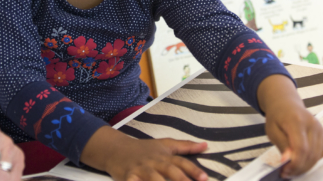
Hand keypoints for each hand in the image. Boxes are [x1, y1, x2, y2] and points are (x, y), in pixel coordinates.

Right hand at [81, 126, 208, 180]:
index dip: (193, 170)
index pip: (181, 162)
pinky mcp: (128, 177)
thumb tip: (206, 145)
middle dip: (180, 179)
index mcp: (164, 156)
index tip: (204, 178)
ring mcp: (140, 170)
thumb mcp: (164, 145)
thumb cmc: (144, 149)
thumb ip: (185, 146)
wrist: (116, 149)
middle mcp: (154, 162)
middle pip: (169, 170)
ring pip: (152, 178)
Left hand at [257, 75, 322, 177]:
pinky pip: (318, 153)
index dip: (295, 163)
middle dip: (298, 167)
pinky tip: (299, 163)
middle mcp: (312, 124)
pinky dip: (309, 161)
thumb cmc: (277, 115)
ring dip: (304, 167)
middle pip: (311, 154)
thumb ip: (282, 145)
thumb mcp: (272, 130)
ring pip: (316, 156)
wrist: (286, 103)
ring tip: (291, 170)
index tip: (285, 170)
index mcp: (297, 120)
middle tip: (286, 173)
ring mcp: (319, 128)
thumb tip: (287, 161)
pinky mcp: (322, 134)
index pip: (301, 147)